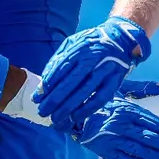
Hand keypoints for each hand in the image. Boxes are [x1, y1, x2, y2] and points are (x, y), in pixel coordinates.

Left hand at [35, 15, 149, 132]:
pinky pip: (100, 98)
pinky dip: (87, 109)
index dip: (48, 84)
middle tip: (42, 112)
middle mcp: (93, 58)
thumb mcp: (72, 44)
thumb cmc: (90, 43)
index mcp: (79, 48)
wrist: (120, 39)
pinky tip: (75, 117)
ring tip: (56, 119)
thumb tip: (44, 83)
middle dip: (54, 100)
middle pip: (71, 82)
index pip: (61, 68)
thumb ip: (58, 60)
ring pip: (84, 92)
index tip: (37, 97)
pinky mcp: (115, 80)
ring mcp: (105, 70)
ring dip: (68, 108)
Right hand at [73, 80, 158, 158]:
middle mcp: (120, 124)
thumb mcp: (120, 90)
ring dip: (158, 157)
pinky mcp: (104, 150)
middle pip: (149, 137)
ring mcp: (111, 138)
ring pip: (140, 150)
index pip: (153, 122)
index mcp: (126, 109)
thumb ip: (143, 89)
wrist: (72, 113)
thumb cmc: (101, 100)